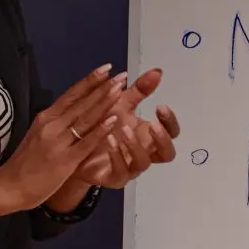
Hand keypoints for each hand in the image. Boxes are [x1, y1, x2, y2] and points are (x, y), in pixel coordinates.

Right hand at [0, 66, 128, 210]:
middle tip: (121, 75)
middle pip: (81, 103)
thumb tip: (74, 109)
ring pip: (86, 118)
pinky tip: (113, 119)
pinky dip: (101, 130)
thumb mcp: (38, 135)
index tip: (106, 68)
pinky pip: (86, 142)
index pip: (71, 95)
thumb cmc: (26, 163)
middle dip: (103, 88)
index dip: (90, 81)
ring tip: (120, 89)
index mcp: (45, 118)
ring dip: (105, 102)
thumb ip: (56, 123)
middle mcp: (52, 125)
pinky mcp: (66, 160)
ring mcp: (59, 142)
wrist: (10, 186)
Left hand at [73, 67, 179, 190]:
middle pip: (167, 153)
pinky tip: (109, 140)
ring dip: (135, 146)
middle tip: (152, 124)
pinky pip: (121, 171)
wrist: (76, 146)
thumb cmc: (103, 125)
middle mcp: (144, 152)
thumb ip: (140, 90)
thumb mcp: (121, 104)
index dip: (170, 122)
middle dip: (162, 139)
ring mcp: (130, 167)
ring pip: (143, 163)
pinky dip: (117, 156)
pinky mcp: (114, 177)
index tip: (161, 106)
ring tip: (123, 130)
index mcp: (149, 135)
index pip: (171, 132)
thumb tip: (158, 71)